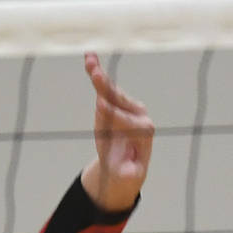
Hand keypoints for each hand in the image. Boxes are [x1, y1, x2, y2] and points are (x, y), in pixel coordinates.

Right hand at [80, 53, 154, 211]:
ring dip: (99, 74)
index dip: (112, 114)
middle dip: (107, 88)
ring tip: (89, 60)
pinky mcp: (117, 101)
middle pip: (120, 99)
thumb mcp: (128, 175)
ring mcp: (128, 105)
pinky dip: (96, 71)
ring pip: (111, 89)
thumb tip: (131, 175)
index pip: (126, 120)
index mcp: (144, 129)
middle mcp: (139, 113)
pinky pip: (105, 85)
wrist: (126, 164)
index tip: (100, 107)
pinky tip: (89, 56)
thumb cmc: (125, 170)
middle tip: (97, 77)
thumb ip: (129, 173)